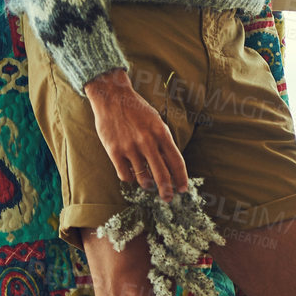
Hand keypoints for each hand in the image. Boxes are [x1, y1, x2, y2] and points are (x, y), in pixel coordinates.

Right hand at [84, 70, 188, 199]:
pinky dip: (130, 178)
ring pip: (143, 178)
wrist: (112, 97)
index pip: (176, 161)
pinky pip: (125, 175)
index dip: (182, 178)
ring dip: (148, 184)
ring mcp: (130, 147)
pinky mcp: (114, 151)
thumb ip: (163, 141)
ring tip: (149, 184)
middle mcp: (147, 142)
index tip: (183, 188)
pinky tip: (132, 174)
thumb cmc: (136, 110)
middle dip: (167, 191)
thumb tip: (170, 165)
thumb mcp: (156, 121)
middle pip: (162, 174)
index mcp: (161, 133)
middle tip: (169, 198)